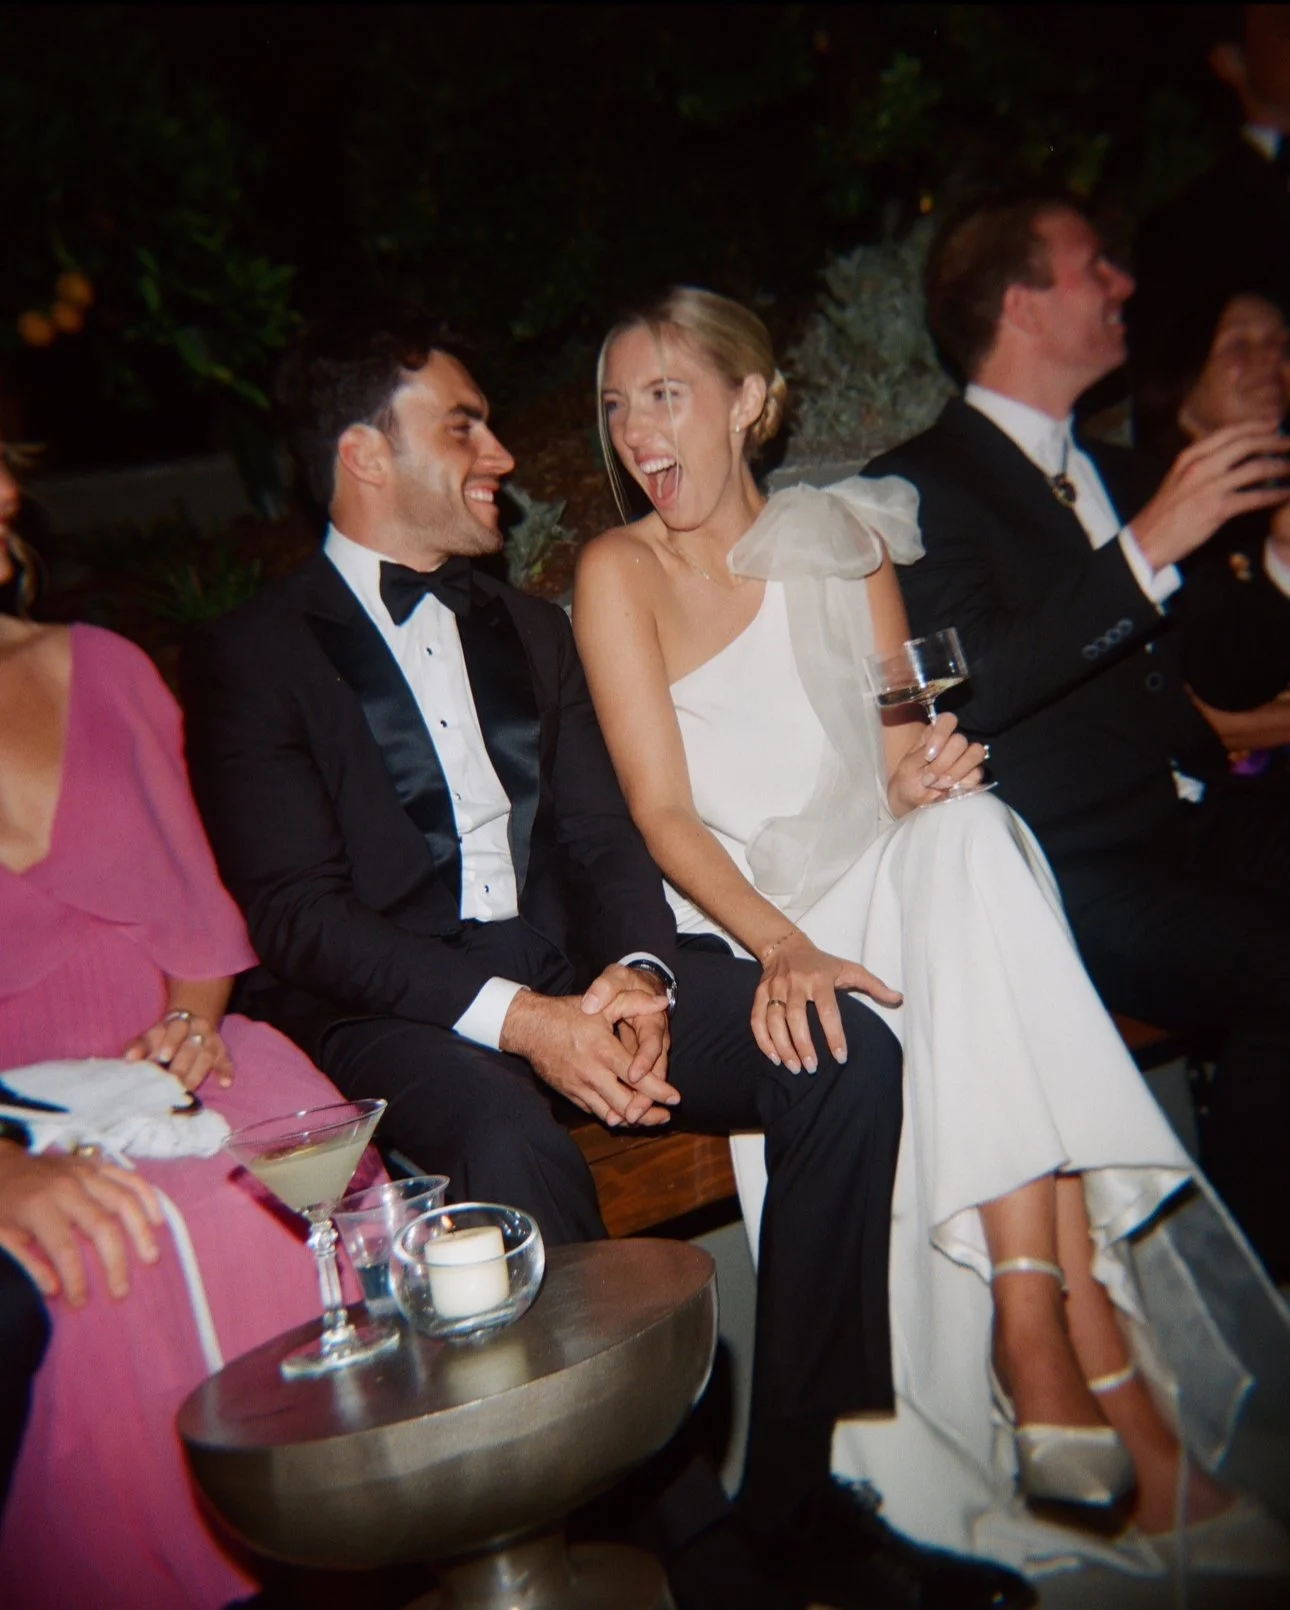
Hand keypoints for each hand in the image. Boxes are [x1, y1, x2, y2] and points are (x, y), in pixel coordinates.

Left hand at [0, 1143, 162, 1305]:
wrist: (0, 1163)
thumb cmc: (0, 1205)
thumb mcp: (0, 1237)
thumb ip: (26, 1264)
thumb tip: (54, 1290)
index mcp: (38, 1207)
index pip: (65, 1249)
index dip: (75, 1279)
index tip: (81, 1302)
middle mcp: (67, 1187)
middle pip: (102, 1226)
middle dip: (115, 1262)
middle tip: (121, 1291)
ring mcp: (86, 1172)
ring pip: (124, 1200)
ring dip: (140, 1230)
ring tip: (150, 1257)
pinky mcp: (97, 1164)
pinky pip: (130, 1178)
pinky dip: (147, 1197)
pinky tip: (158, 1219)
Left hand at [122, 1012, 233, 1091]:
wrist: (192, 1020)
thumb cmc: (165, 1035)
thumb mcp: (152, 1035)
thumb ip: (140, 1046)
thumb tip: (129, 1058)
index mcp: (178, 1022)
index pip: (175, 1030)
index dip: (170, 1042)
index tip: (163, 1057)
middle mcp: (198, 1028)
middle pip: (192, 1046)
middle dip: (182, 1065)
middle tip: (172, 1082)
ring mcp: (211, 1040)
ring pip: (207, 1055)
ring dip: (198, 1073)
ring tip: (187, 1089)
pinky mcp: (222, 1051)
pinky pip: (226, 1060)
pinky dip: (226, 1071)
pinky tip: (225, 1084)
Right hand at [501, 985, 678, 1127]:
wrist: (529, 1028)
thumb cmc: (568, 1014)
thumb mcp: (602, 1004)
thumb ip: (634, 1002)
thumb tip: (662, 1001)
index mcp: (604, 1050)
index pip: (637, 1077)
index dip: (659, 1090)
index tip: (676, 1098)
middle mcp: (592, 1073)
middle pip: (627, 1104)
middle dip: (650, 1115)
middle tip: (666, 1116)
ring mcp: (580, 1086)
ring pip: (610, 1114)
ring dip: (631, 1120)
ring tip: (649, 1119)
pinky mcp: (570, 1094)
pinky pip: (594, 1111)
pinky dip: (612, 1115)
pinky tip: (624, 1113)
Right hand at [754, 936, 900, 1074]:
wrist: (785, 946)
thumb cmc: (822, 963)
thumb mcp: (849, 969)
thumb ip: (874, 985)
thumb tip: (899, 998)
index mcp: (820, 979)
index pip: (828, 1010)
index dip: (834, 1035)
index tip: (840, 1057)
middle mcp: (796, 983)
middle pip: (796, 1018)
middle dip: (803, 1046)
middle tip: (811, 1068)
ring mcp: (775, 988)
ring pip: (774, 1020)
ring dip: (783, 1047)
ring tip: (793, 1067)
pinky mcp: (760, 993)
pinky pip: (757, 1019)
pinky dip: (763, 1040)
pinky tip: (774, 1057)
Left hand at [887, 711, 986, 817]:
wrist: (915, 801)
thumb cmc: (910, 779)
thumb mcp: (909, 766)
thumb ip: (922, 757)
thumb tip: (937, 756)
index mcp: (936, 733)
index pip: (948, 719)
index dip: (940, 736)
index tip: (928, 756)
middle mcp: (954, 741)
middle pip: (960, 740)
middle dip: (943, 762)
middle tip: (929, 778)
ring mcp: (966, 756)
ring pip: (975, 753)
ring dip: (956, 771)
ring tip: (940, 784)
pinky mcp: (975, 773)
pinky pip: (978, 773)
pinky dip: (963, 783)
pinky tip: (950, 789)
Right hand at [1133, 420, 1289, 570]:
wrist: (1146, 541)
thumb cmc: (1163, 514)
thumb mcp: (1177, 478)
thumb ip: (1201, 464)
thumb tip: (1228, 457)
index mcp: (1189, 456)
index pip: (1229, 432)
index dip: (1256, 426)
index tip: (1275, 424)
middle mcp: (1200, 466)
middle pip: (1247, 444)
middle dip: (1275, 441)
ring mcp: (1209, 486)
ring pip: (1256, 468)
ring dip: (1281, 466)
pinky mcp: (1217, 508)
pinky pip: (1256, 497)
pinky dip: (1276, 494)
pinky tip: (1286, 493)